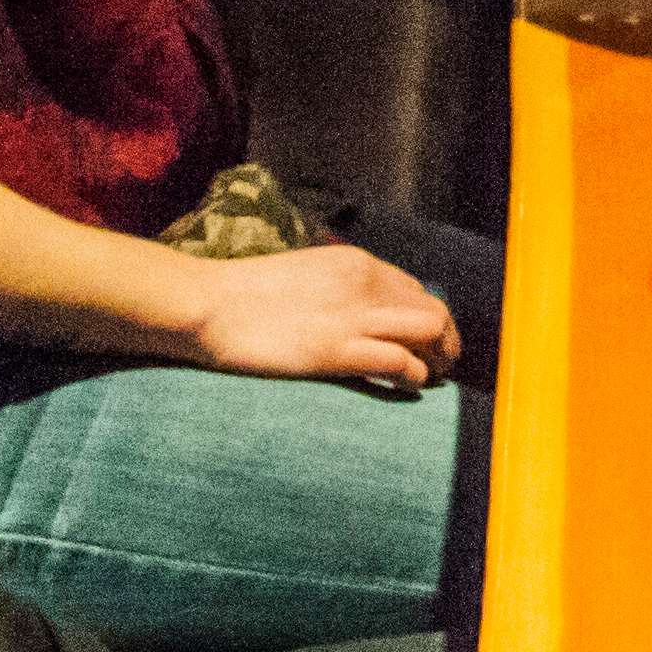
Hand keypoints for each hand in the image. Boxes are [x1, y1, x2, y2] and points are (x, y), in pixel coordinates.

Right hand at [191, 239, 459, 388]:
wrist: (205, 305)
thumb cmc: (242, 296)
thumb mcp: (301, 276)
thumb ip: (333, 289)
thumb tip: (351, 312)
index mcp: (355, 263)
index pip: (415, 289)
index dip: (425, 317)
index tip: (423, 341)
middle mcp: (365, 284)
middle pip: (434, 309)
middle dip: (445, 340)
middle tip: (440, 366)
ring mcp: (354, 317)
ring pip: (431, 331)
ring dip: (439, 358)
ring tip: (432, 379)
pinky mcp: (338, 351)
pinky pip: (402, 362)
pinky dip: (414, 376)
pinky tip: (407, 388)